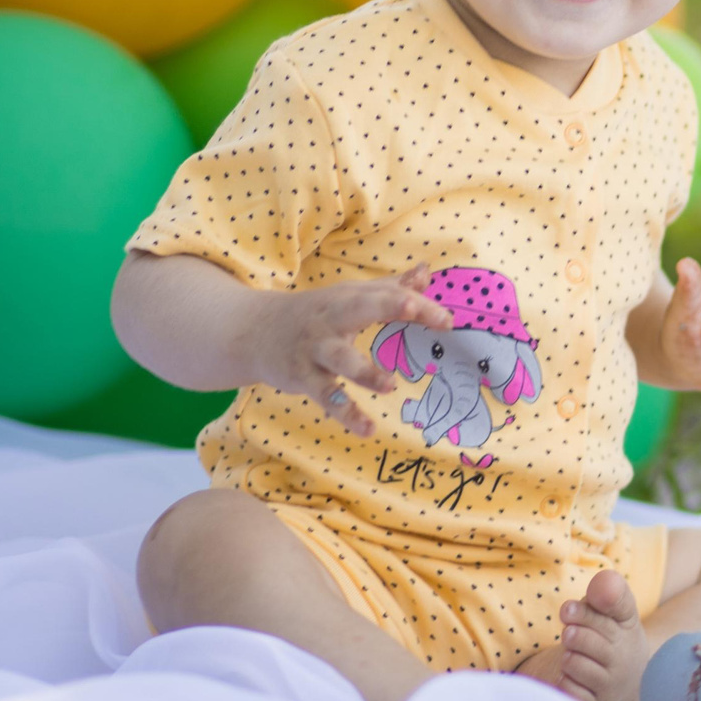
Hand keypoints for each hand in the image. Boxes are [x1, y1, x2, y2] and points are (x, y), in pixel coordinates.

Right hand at [249, 265, 451, 436]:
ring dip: (364, 372)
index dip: (418, 305)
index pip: (388, 295)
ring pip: (341, 359)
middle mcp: (333, 320)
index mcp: (348, 299)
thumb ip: (389, 288)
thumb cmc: (315, 313)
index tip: (448, 319)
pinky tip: (368, 429)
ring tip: (390, 386)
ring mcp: (316, 350)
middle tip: (413, 309)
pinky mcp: (303, 378)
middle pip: (362, 309)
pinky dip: (346, 413)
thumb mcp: (349, 297)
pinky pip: (326, 397)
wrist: (253, 332)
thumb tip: (426, 272)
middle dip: (388, 306)